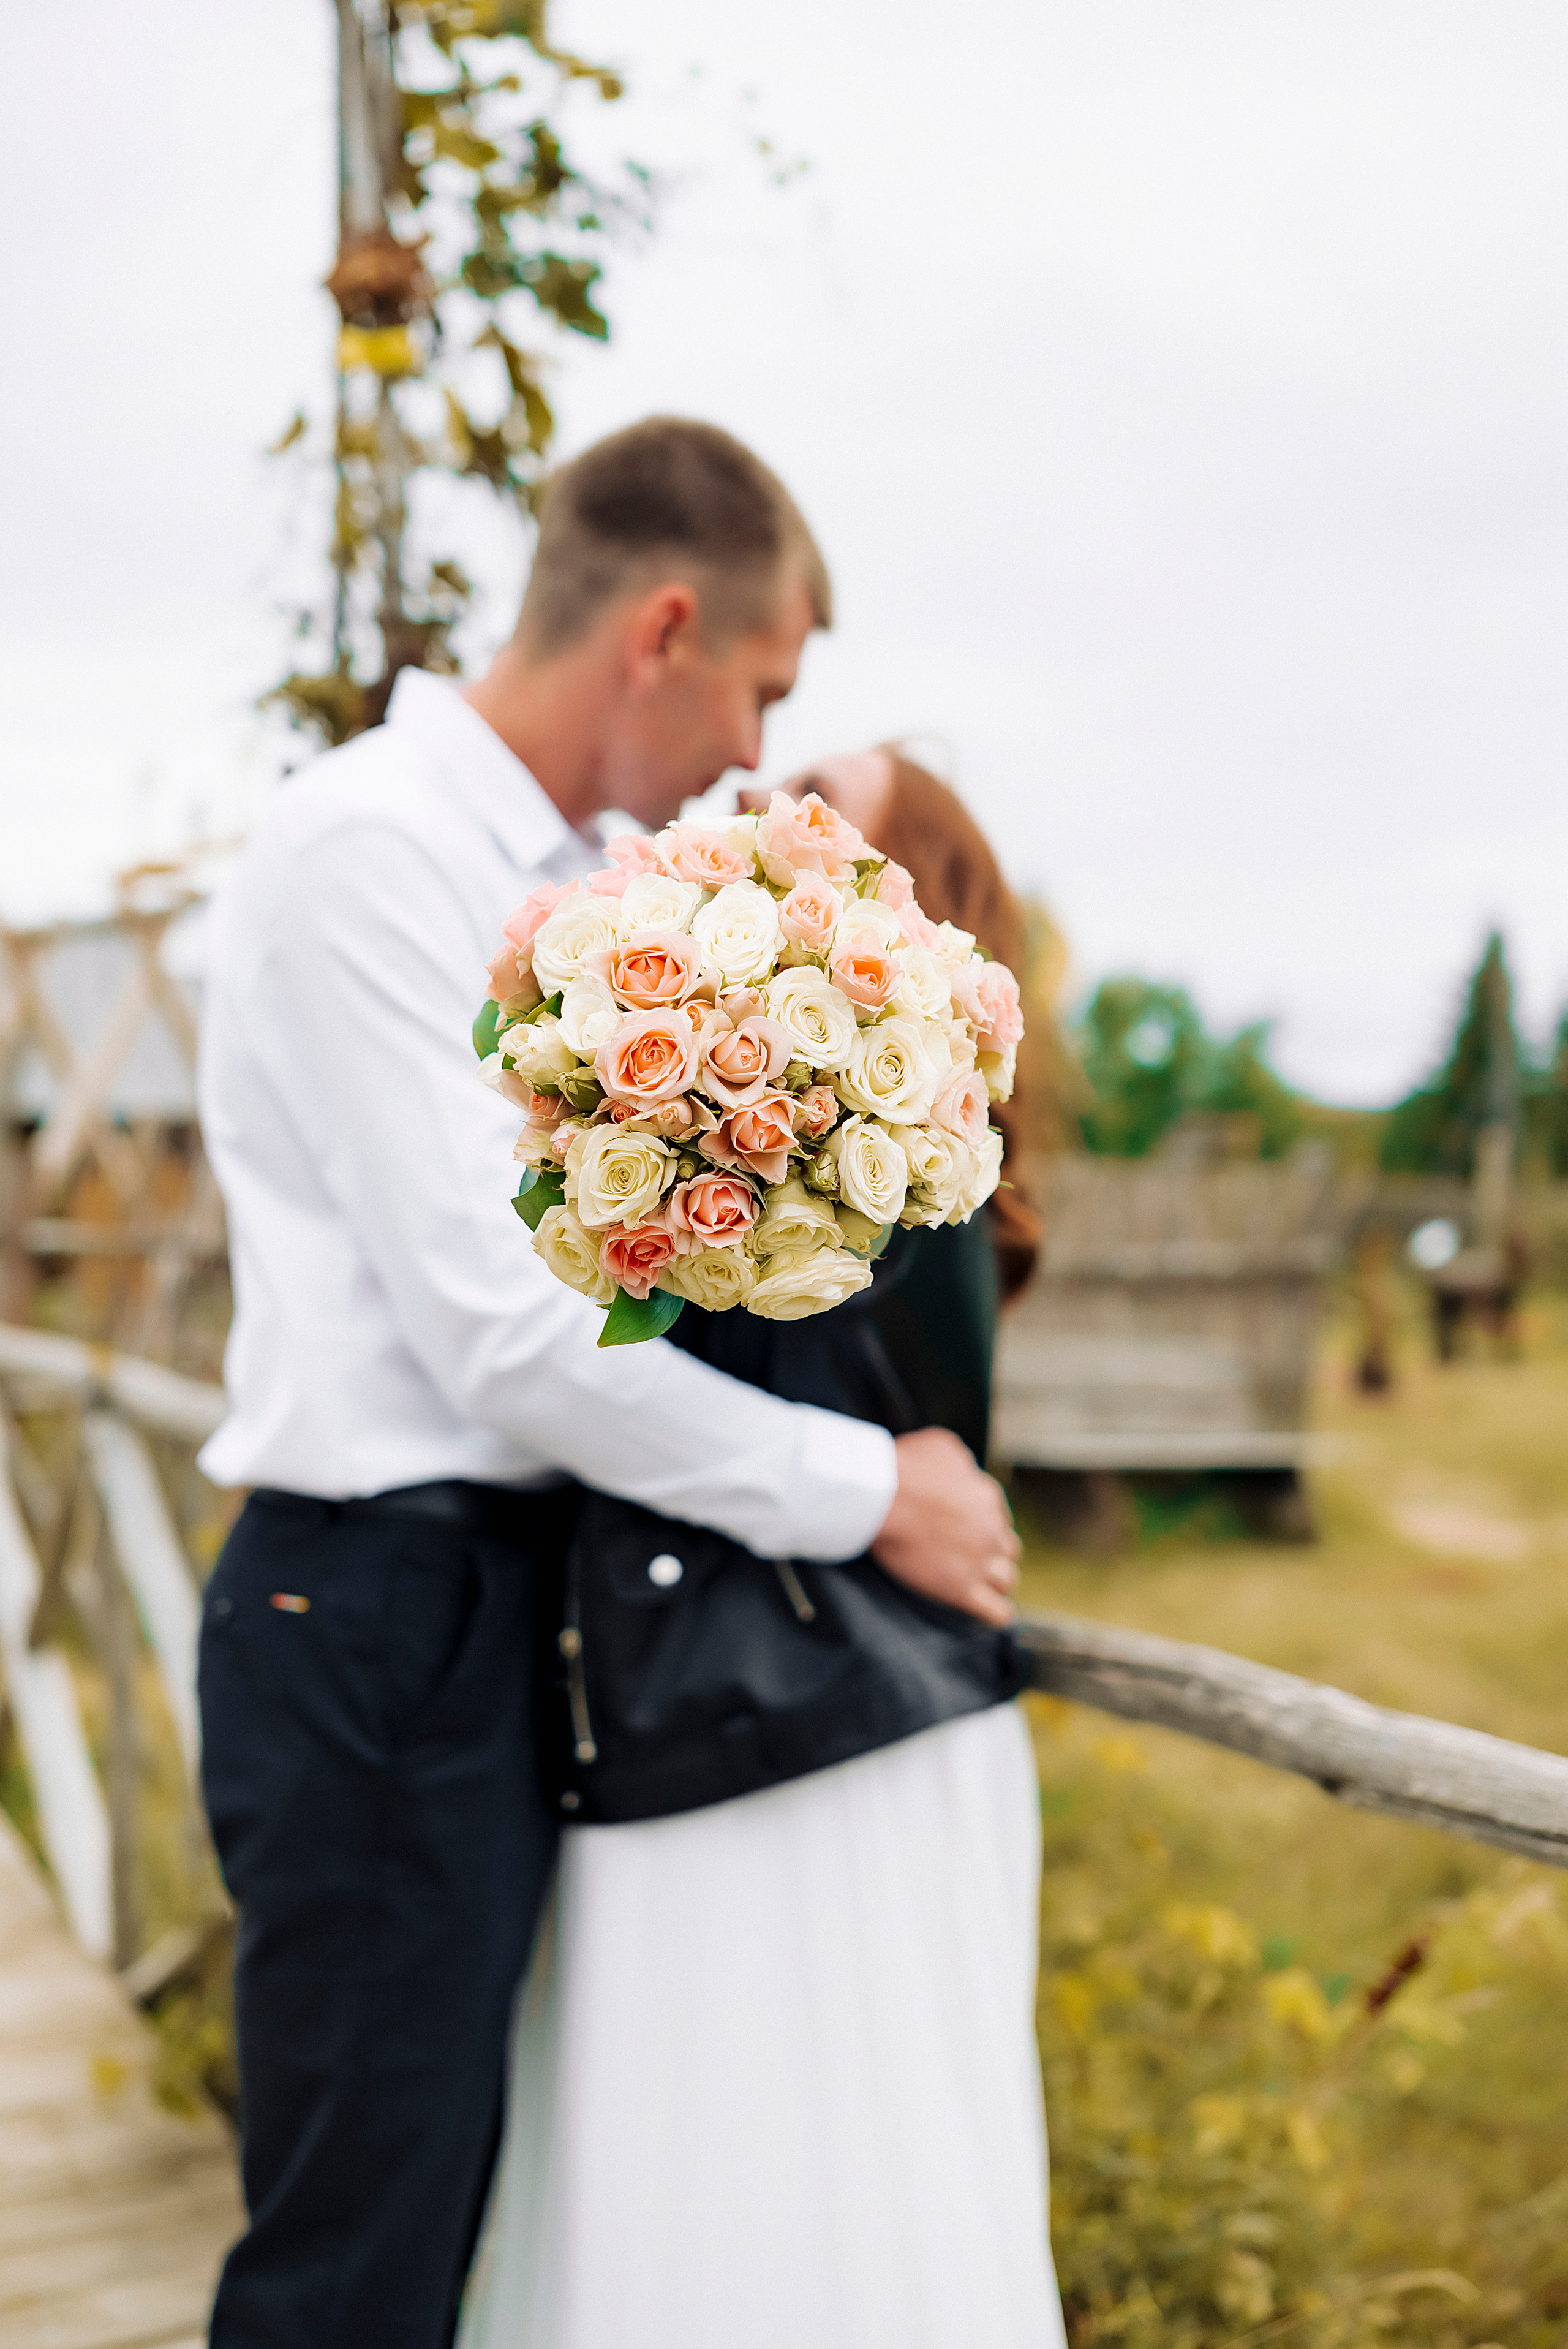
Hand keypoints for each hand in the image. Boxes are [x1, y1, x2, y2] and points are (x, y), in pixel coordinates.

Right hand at [871, 1427, 1020, 1627]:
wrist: (881, 1496)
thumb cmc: (903, 1467)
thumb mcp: (942, 1447)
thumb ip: (962, 1463)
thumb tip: (966, 1473)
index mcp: (988, 1497)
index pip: (997, 1517)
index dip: (980, 1523)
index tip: (962, 1528)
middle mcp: (991, 1530)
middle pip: (1007, 1549)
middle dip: (992, 1552)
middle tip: (969, 1555)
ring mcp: (979, 1562)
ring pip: (1006, 1579)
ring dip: (994, 1581)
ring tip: (979, 1585)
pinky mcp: (962, 1589)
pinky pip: (996, 1611)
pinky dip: (994, 1612)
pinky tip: (987, 1611)